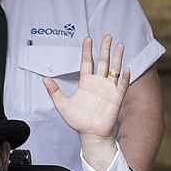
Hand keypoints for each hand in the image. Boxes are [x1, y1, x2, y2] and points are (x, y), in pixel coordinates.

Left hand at [43, 36, 129, 170]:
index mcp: (86, 83)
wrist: (90, 134)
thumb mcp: (62, 105)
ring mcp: (108, 89)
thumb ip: (54, 91)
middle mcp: (98, 83)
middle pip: (102, 61)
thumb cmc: (78, 121)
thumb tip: (44, 79)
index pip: (87, 62)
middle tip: (107, 36)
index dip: (87, 51)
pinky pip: (122, 85)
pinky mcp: (116, 98)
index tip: (87, 39)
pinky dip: (125, 77)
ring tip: (119, 45)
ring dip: (117, 57)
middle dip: (104, 49)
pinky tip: (126, 69)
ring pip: (114, 69)